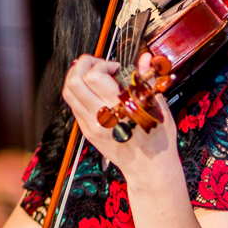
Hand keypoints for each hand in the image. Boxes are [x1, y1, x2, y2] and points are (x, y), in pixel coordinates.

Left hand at [62, 53, 179, 180]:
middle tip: (96, 63)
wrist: (150, 167)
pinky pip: (73, 105)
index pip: (95, 77)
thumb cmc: (157, 140)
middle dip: (84, 64)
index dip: (103, 64)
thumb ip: (147, 80)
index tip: (115, 67)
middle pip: (75, 81)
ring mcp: (92, 125)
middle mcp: (103, 117)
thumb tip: (143, 60)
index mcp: (122, 109)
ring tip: (90, 73)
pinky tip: (92, 90)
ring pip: (69, 92)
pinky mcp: (88, 131)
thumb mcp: (158, 107)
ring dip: (76, 76)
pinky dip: (79, 91)